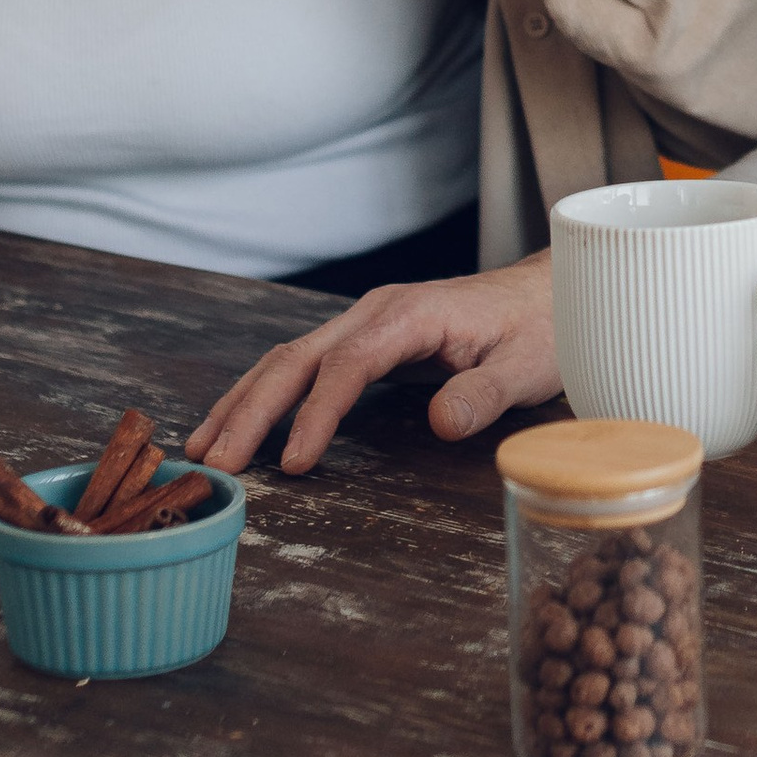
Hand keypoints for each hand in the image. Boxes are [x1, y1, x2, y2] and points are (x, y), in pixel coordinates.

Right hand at [186, 251, 558, 474]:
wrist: (551, 292)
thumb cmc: (541, 329)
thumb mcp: (526, 366)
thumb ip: (484, 394)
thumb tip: (442, 424)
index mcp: (411, 315)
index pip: (347, 365)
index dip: (316, 413)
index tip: (292, 462)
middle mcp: (376, 312)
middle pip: (298, 358)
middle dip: (252, 409)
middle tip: (216, 463)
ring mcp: (367, 322)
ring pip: (289, 358)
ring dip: (245, 401)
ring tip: (204, 447)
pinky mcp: (366, 338)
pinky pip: (305, 365)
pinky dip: (266, 393)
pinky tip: (240, 422)